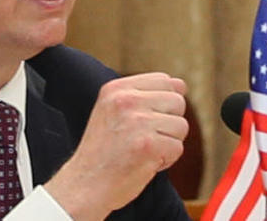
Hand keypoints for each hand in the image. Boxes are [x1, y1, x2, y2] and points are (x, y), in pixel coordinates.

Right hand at [45, 72, 187, 220]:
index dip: (165, 103)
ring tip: (142, 150)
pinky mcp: (148, 145)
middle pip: (177, 102)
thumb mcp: (113, 111)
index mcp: (116, 88)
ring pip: (181, 126)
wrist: (84, 185)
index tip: (147, 120)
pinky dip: (166, 160)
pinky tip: (144, 162)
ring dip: (168, 142)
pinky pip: (177, 148)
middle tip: (144, 138)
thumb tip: (181, 85)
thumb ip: (145, 94)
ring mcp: (137, 122)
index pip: (165, 80)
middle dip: (169, 123)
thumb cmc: (102, 151)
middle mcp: (126, 100)